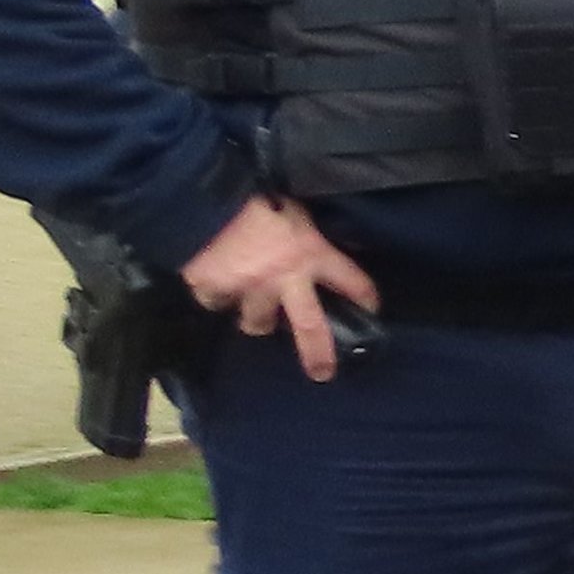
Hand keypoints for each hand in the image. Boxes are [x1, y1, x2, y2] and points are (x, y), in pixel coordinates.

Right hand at [178, 193, 377, 382]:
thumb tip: (337, 244)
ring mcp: (249, 289)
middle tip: (322, 373)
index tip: (370, 309)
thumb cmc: (255, 201)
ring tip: (254, 309)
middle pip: (310, 327)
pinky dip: (218, 297)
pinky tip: (217, 286)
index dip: (365, 296)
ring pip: (257, 322)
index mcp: (311, 254)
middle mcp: (285, 279)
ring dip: (257, 318)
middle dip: (318, 354)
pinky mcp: (215, 291)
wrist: (202, 200)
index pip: (351, 281)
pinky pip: (217, 303)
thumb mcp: (297, 213)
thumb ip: (312, 236)